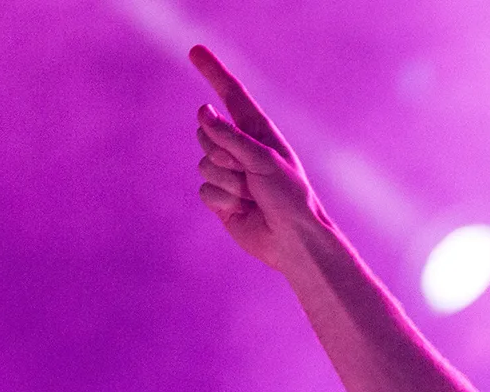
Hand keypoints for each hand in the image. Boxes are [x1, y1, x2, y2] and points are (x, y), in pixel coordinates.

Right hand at [189, 45, 327, 271]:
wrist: (293, 243)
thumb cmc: (291, 199)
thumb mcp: (264, 162)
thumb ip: (231, 136)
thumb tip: (202, 112)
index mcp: (260, 134)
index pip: (232, 95)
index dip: (213, 72)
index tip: (195, 50)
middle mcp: (243, 150)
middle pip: (206, 134)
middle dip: (223, 154)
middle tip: (251, 176)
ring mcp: (230, 174)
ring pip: (203, 164)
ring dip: (227, 182)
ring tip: (252, 195)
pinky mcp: (221, 197)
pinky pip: (204, 190)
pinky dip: (222, 201)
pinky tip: (243, 210)